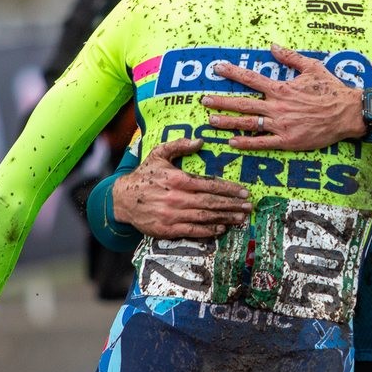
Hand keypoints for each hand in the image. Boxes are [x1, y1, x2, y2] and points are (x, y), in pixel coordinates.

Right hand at [111, 137, 250, 238]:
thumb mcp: (158, 154)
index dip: (229, 189)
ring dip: (226, 218)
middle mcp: (177, 198)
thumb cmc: (144, 176)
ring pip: (205, 218)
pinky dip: (208, 231)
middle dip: (233, 205)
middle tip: (249, 207)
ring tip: (241, 218)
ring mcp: (173, 215)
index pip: (210, 185)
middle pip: (211, 203)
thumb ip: (179, 146)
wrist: (122, 199)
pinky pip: (193, 231)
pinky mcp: (168, 229)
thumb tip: (200, 141)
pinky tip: (221, 229)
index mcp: (178, 180)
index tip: (244, 192)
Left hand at [201, 43, 365, 150]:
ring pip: (247, 123)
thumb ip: (290, 57)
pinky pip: (262, 143)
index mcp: (281, 88)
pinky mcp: (287, 140)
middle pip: (242, 103)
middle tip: (204, 100)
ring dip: (227, 122)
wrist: (347, 113)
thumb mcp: (312, 67)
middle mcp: (277, 106)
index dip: (232, 73)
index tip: (217, 68)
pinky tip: (231, 142)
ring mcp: (281, 125)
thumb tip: (273, 46)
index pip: (251, 79)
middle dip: (221, 101)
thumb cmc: (331, 90)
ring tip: (210, 121)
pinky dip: (245, 142)